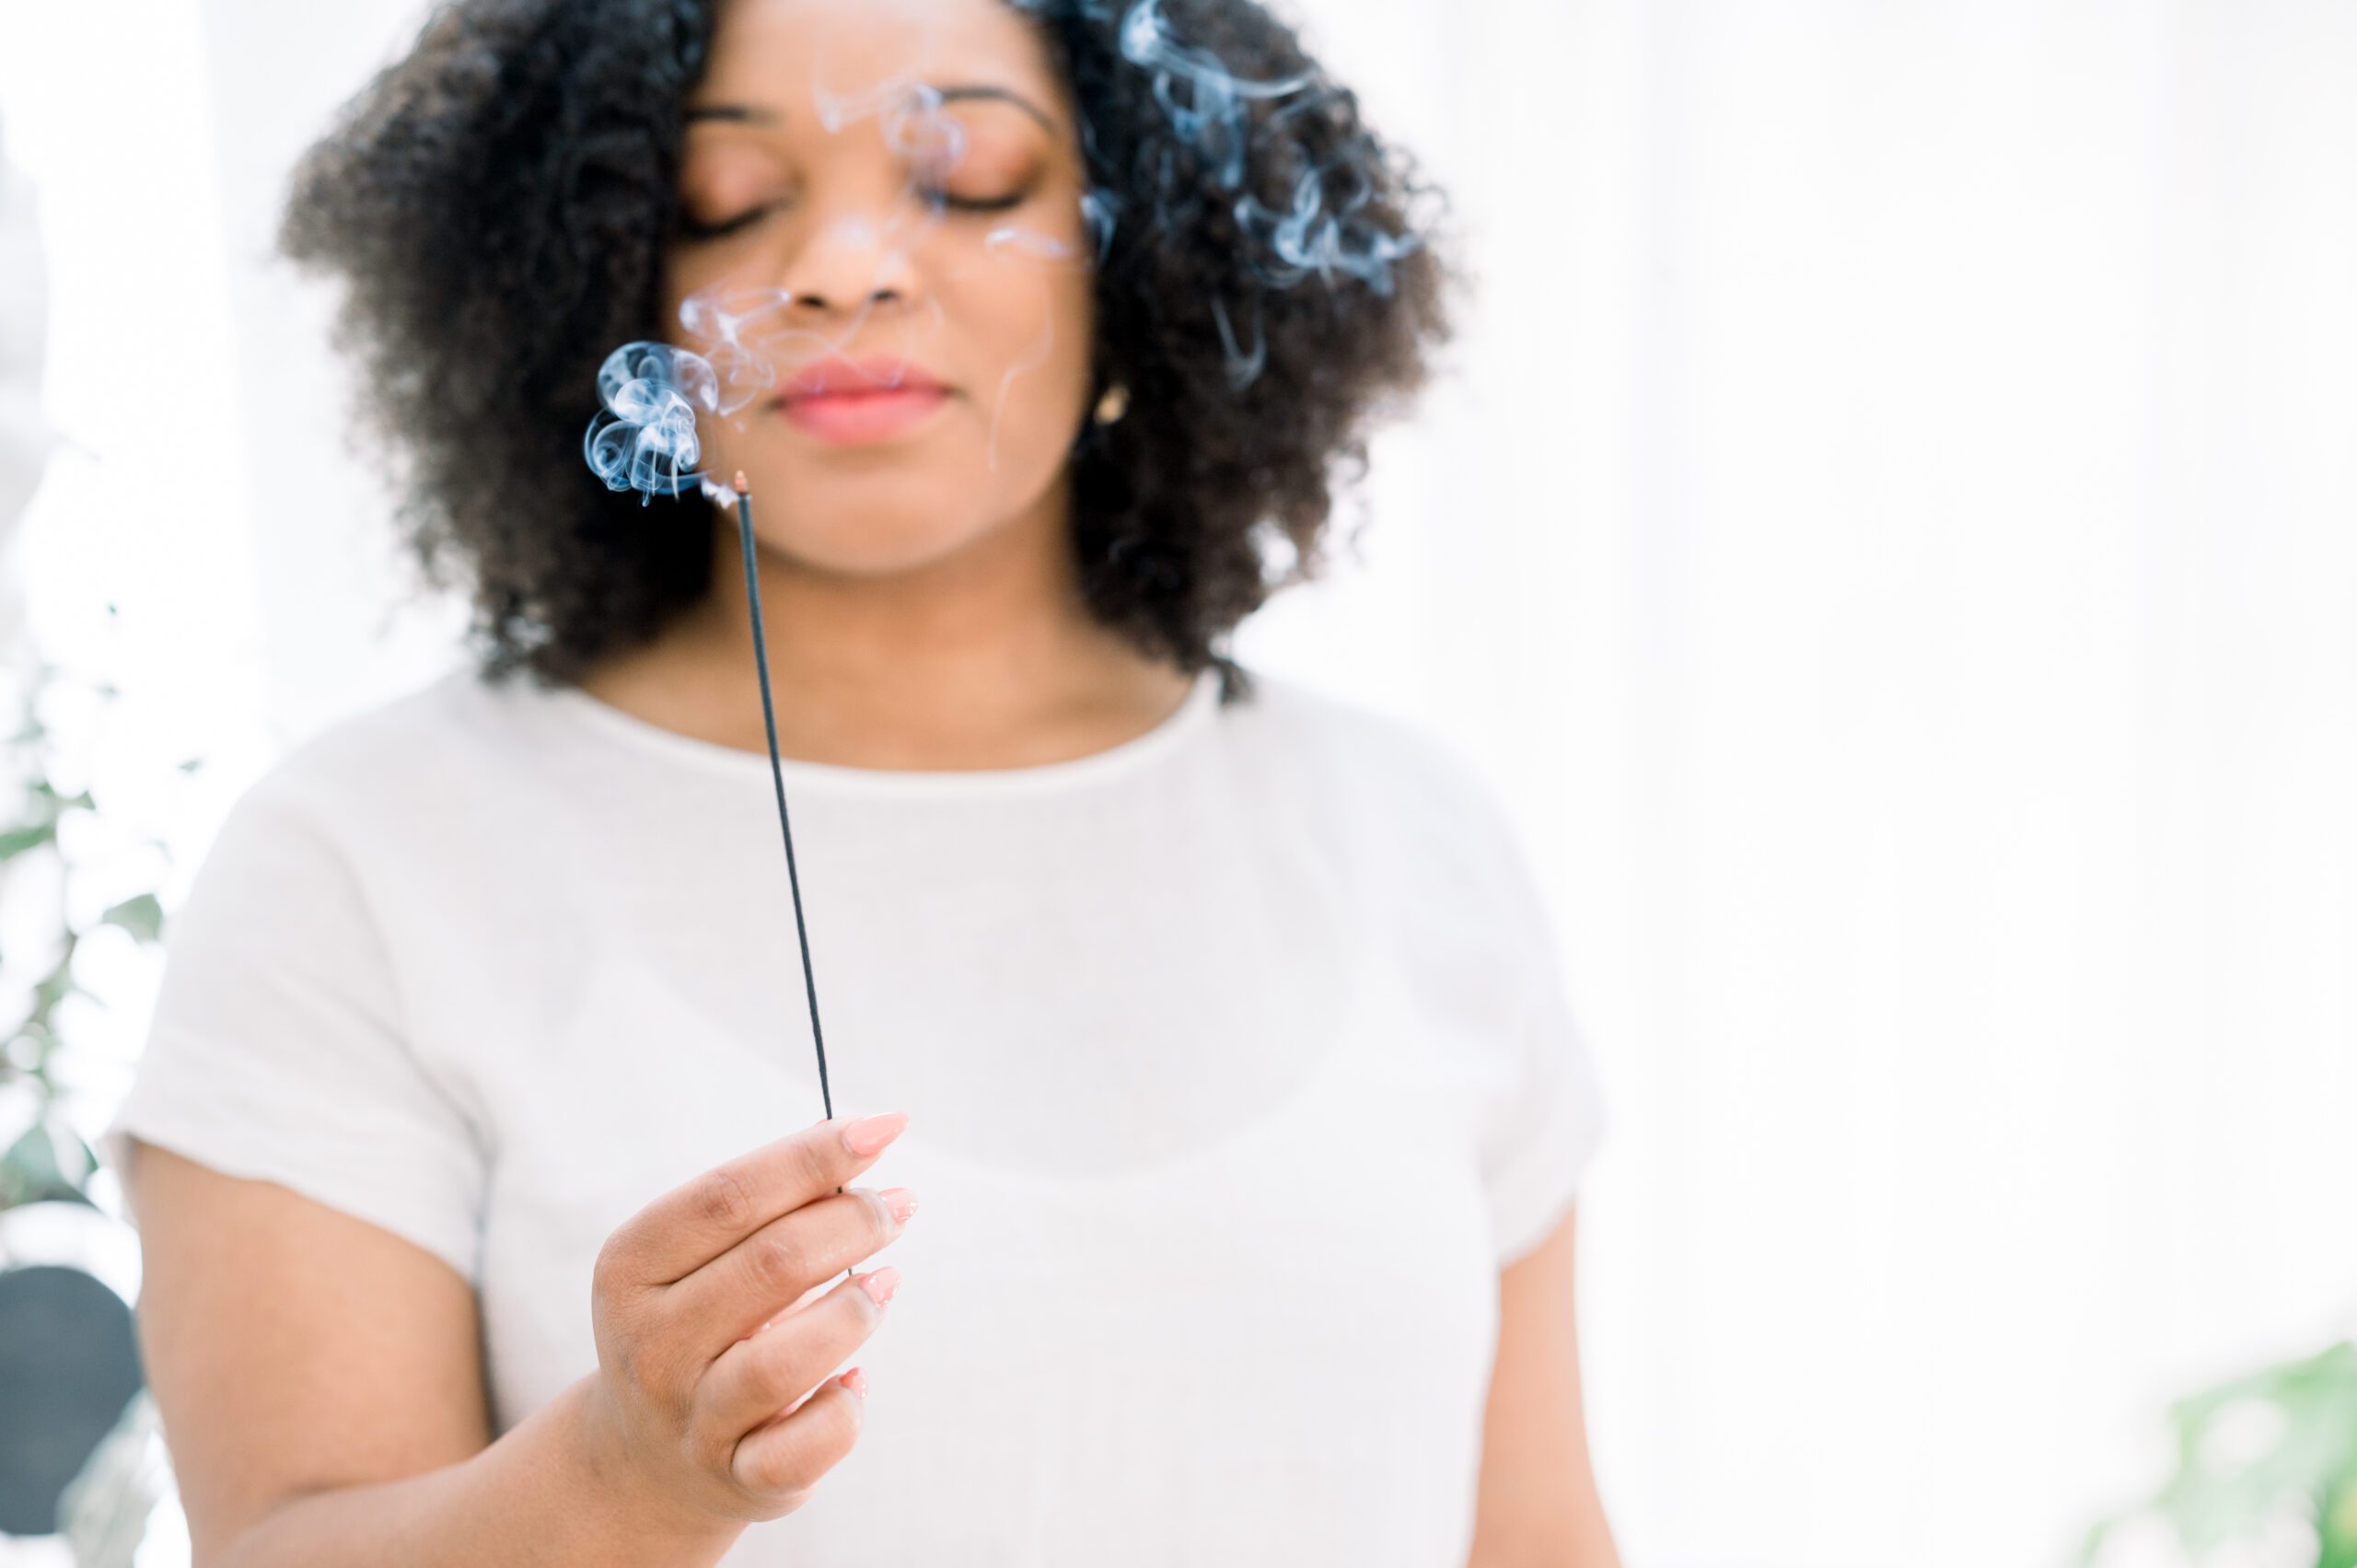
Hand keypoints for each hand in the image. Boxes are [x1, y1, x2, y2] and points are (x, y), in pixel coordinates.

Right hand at [578, 1110, 916, 1528]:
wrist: (647, 1458)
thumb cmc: (702, 1324)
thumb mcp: (703, 1258)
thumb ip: (766, 1202)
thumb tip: (852, 1132)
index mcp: (631, 1268)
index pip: (728, 1197)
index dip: (813, 1157)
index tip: (886, 1126)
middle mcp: (650, 1343)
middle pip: (768, 1265)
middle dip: (853, 1222)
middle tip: (899, 1205)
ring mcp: (689, 1418)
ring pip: (781, 1363)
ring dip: (855, 1311)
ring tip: (887, 1282)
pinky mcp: (736, 1480)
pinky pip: (802, 1448)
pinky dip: (843, 1408)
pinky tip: (855, 1379)